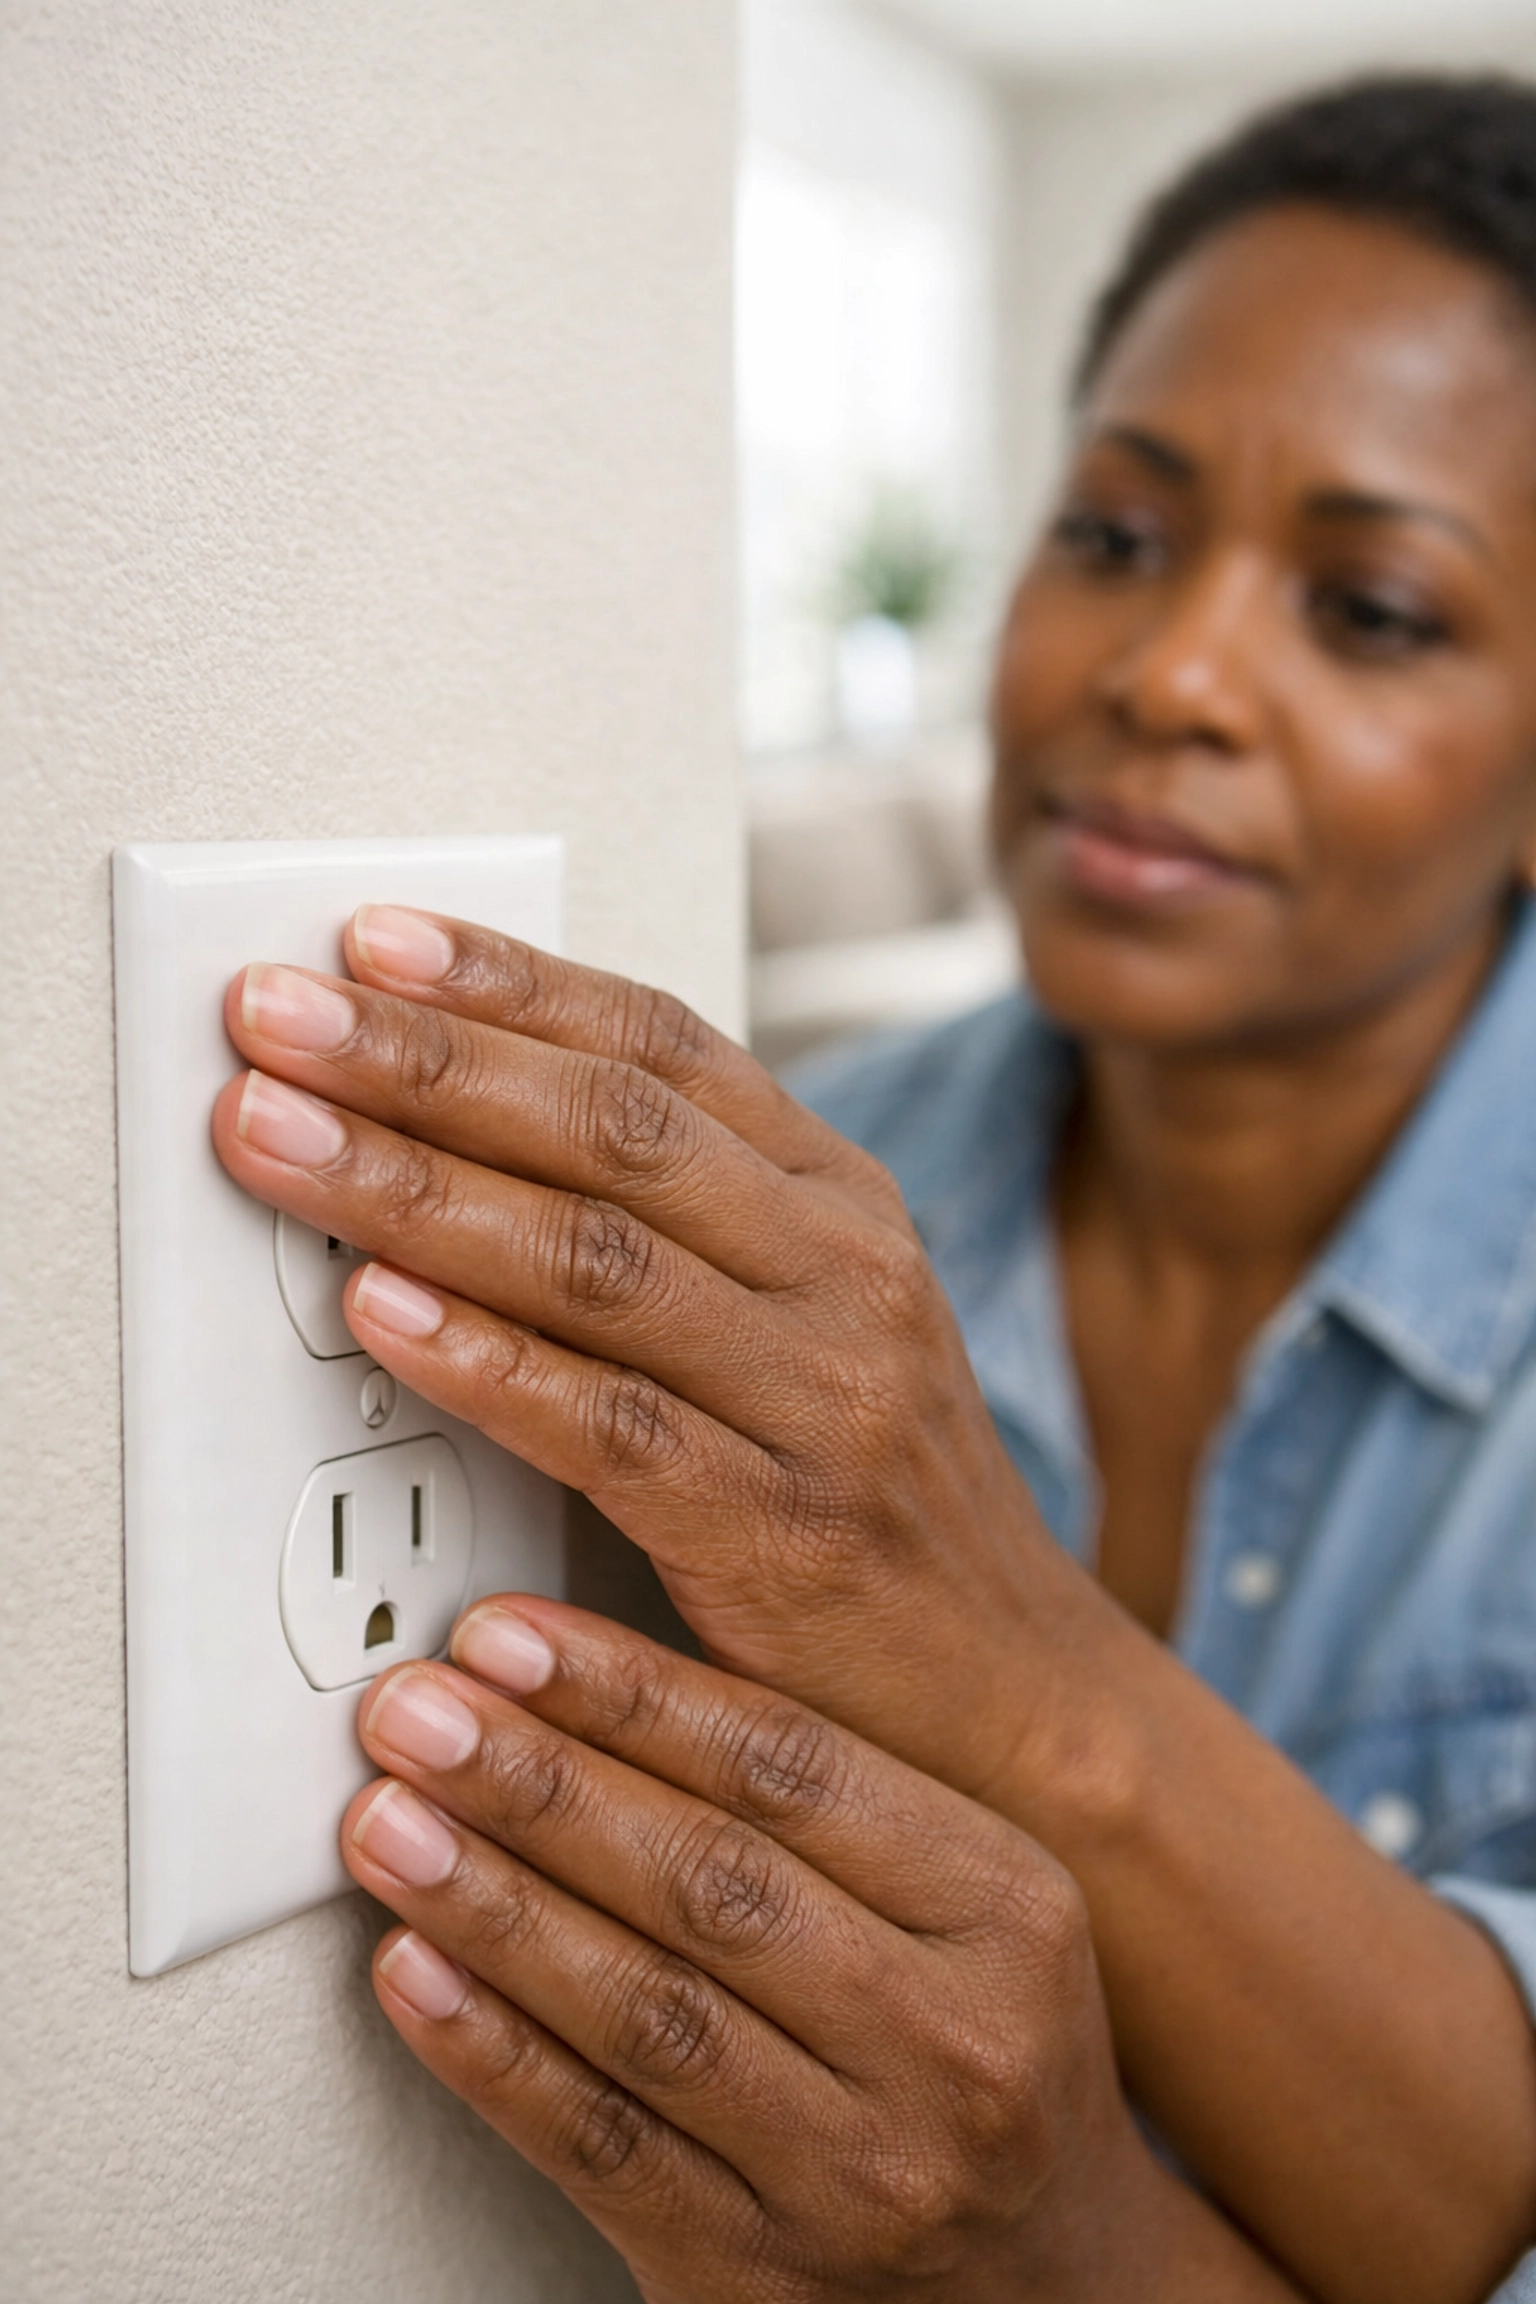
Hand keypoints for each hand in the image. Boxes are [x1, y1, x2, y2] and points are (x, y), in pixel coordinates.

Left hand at [212, 910, 1131, 1803]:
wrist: (1009, 1687)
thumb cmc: (875, 1491)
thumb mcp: (814, 1317)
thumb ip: (676, 1226)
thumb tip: (475, 1128)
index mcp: (837, 1200)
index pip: (662, 1047)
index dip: (507, 984)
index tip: (370, 944)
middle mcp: (842, 1271)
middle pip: (613, 1128)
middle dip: (427, 1060)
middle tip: (281, 1019)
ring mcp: (825, 1396)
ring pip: (598, 1260)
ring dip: (415, 1189)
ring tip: (281, 1142)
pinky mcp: (785, 1532)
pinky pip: (611, 1427)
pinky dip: (485, 1364)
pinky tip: (382, 1315)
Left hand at [343, 1596, 1292, 2301]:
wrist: (1052, 2278)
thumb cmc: (985, 2046)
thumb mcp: (973, 1898)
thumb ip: (823, 1797)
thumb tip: (598, 1685)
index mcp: (1006, 1909)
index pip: (792, 1769)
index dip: (630, 1694)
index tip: (507, 1639)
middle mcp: (947, 2041)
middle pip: (711, 1883)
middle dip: (539, 1785)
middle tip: (416, 1715)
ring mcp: (859, 2171)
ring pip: (645, 2013)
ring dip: (493, 1906)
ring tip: (391, 1824)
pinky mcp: (758, 2275)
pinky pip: (601, 2148)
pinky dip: (491, 2053)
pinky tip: (415, 1972)